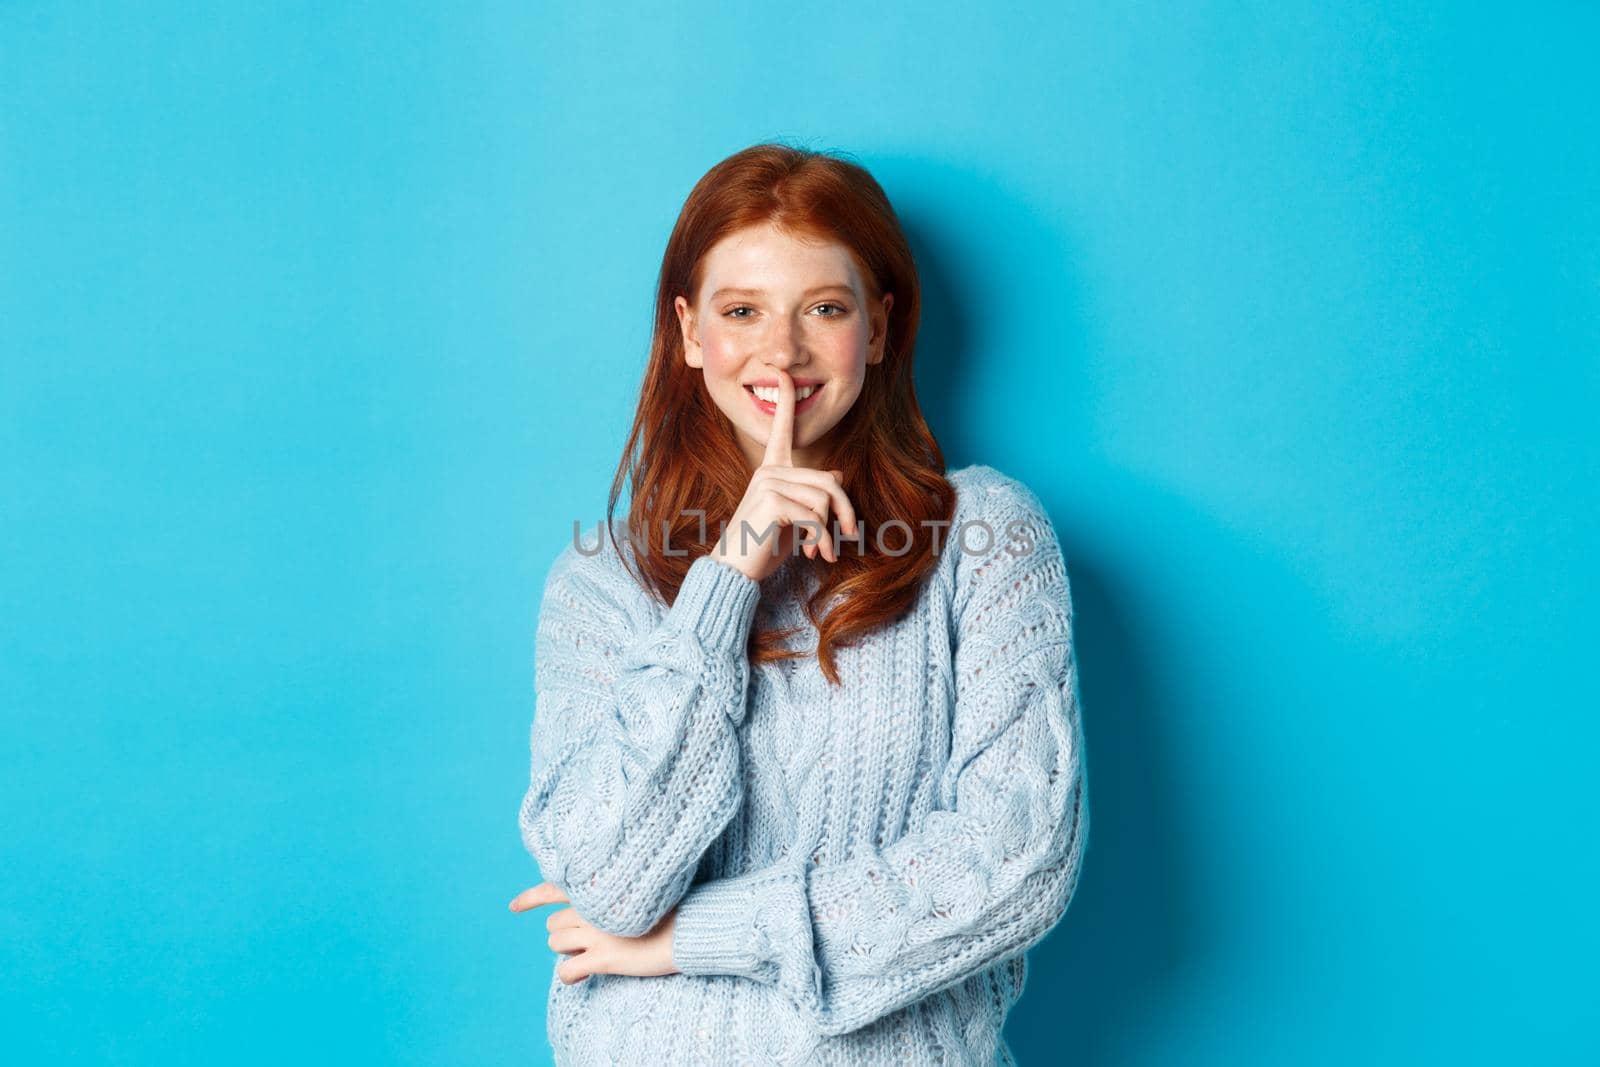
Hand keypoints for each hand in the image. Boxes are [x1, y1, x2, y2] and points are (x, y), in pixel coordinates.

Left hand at [508, 881, 679, 984]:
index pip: (554, 888)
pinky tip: (583, 977)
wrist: (691, 927)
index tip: (514, 906)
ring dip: (569, 952)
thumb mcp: (637, 889)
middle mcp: (593, 907)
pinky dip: (571, 976)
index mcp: (599, 887)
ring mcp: (596, 932)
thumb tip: (587, 909)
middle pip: (553, 924)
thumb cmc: (672, 907)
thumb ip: (609, 894)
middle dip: (565, 934)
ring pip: (555, 944)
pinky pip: (567, 971)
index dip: (531, 898)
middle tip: (587, 941)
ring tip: (591, 955)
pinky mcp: (603, 957)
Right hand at [711, 367, 859, 582]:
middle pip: (828, 482)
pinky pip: (814, 515)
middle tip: (845, 538)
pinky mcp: (771, 500)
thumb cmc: (764, 545)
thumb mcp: (795, 517)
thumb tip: (835, 475)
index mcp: (772, 470)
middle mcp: (768, 470)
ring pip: (824, 500)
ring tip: (819, 551)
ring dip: (828, 532)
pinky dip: (819, 539)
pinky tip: (812, 553)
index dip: (784, 402)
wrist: (735, 571)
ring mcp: (768, 483)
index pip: (781, 430)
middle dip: (844, 513)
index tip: (782, 375)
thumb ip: (812, 495)